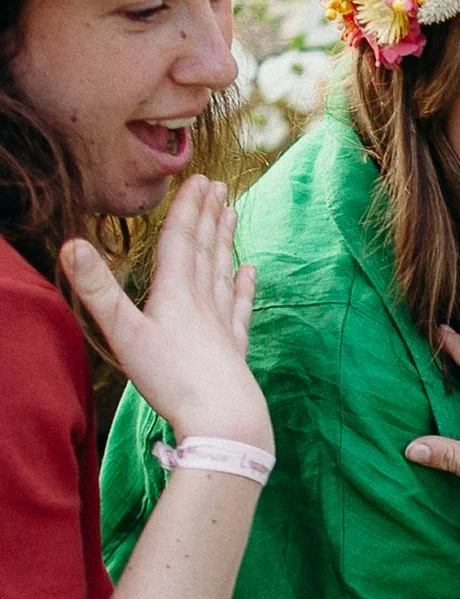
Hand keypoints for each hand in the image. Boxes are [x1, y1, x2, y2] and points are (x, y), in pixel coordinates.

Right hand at [59, 179, 271, 456]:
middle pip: (205, 250)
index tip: (199, 178)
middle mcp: (203, 302)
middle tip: (219, 185)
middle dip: (209, 216)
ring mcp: (222, 325)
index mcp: (176, 293)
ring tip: (233, 214)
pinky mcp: (234, 349)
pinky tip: (251, 271)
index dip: (187, 208)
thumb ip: (98, 289)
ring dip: (225, 242)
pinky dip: (244, 286)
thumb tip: (70, 243)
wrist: (224, 421)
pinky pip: (240, 309)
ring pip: (223, 273)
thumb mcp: (124, 334)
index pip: (181, 240)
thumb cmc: (172, 379)